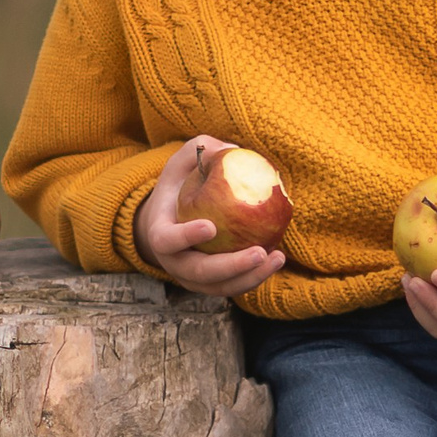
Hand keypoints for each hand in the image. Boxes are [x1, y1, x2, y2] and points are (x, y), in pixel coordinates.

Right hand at [135, 134, 287, 298]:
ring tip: (276, 258)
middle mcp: (174, 263)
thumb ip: (200, 150)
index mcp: (160, 235)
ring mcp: (192, 279)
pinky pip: (234, 286)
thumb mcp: (182, 163)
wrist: (170, 223)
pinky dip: (256, 276)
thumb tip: (233, 149)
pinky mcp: (212, 284)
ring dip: (251, 277)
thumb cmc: (179, 187)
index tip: (211, 226)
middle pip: (200, 272)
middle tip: (259, 252)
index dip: (186, 237)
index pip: (166, 240)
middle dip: (231, 266)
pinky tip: (277, 258)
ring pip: (221, 287)